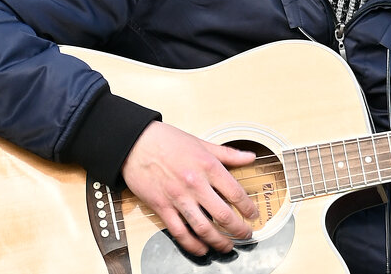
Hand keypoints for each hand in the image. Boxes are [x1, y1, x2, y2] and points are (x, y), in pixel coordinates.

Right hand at [121, 122, 258, 255]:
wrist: (136, 143)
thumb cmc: (168, 141)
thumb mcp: (203, 143)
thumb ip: (228, 154)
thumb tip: (250, 157)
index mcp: (208, 166)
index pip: (235, 192)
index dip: (248, 207)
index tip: (253, 214)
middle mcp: (195, 184)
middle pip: (223, 215)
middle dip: (238, 229)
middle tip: (246, 234)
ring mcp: (178, 198)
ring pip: (203, 228)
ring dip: (218, 242)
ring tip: (227, 246)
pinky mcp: (162, 208)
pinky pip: (179, 232)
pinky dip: (192, 245)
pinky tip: (201, 249)